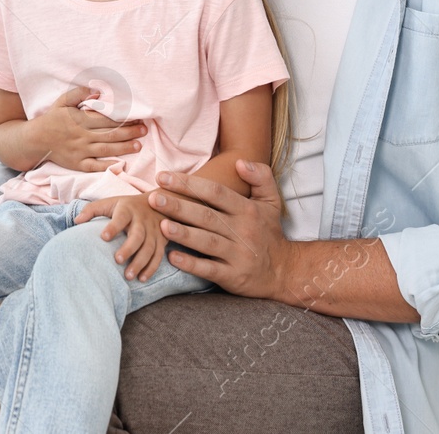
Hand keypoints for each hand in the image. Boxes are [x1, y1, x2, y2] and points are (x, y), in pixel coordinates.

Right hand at [23, 86, 147, 171]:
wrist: (35, 140)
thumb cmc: (51, 119)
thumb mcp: (62, 101)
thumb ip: (79, 94)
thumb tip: (97, 91)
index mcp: (80, 120)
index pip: (106, 119)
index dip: (123, 118)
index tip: (137, 117)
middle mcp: (82, 136)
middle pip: (110, 134)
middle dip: (129, 132)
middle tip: (144, 130)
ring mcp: (81, 151)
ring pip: (106, 150)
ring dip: (124, 147)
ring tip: (138, 145)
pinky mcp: (78, 164)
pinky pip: (95, 166)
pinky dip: (108, 165)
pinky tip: (121, 164)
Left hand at [75, 194, 169, 281]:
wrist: (159, 203)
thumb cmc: (126, 206)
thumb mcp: (110, 202)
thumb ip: (92, 210)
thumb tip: (76, 221)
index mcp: (128, 209)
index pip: (121, 217)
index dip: (113, 227)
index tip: (103, 237)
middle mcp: (142, 220)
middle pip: (138, 235)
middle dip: (129, 248)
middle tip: (117, 260)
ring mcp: (154, 231)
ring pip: (150, 248)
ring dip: (140, 263)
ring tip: (128, 276)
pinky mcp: (162, 241)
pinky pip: (158, 256)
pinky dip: (151, 268)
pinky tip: (142, 278)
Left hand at [148, 160, 291, 298]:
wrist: (285, 271)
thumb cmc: (269, 232)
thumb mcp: (271, 202)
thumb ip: (261, 177)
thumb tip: (240, 161)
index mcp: (247, 210)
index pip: (215, 192)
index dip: (189, 184)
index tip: (163, 177)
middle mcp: (242, 231)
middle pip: (206, 216)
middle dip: (179, 206)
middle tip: (153, 198)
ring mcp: (238, 255)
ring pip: (207, 242)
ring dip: (183, 234)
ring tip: (161, 225)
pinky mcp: (233, 276)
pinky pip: (210, 269)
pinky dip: (191, 264)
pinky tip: (172, 257)